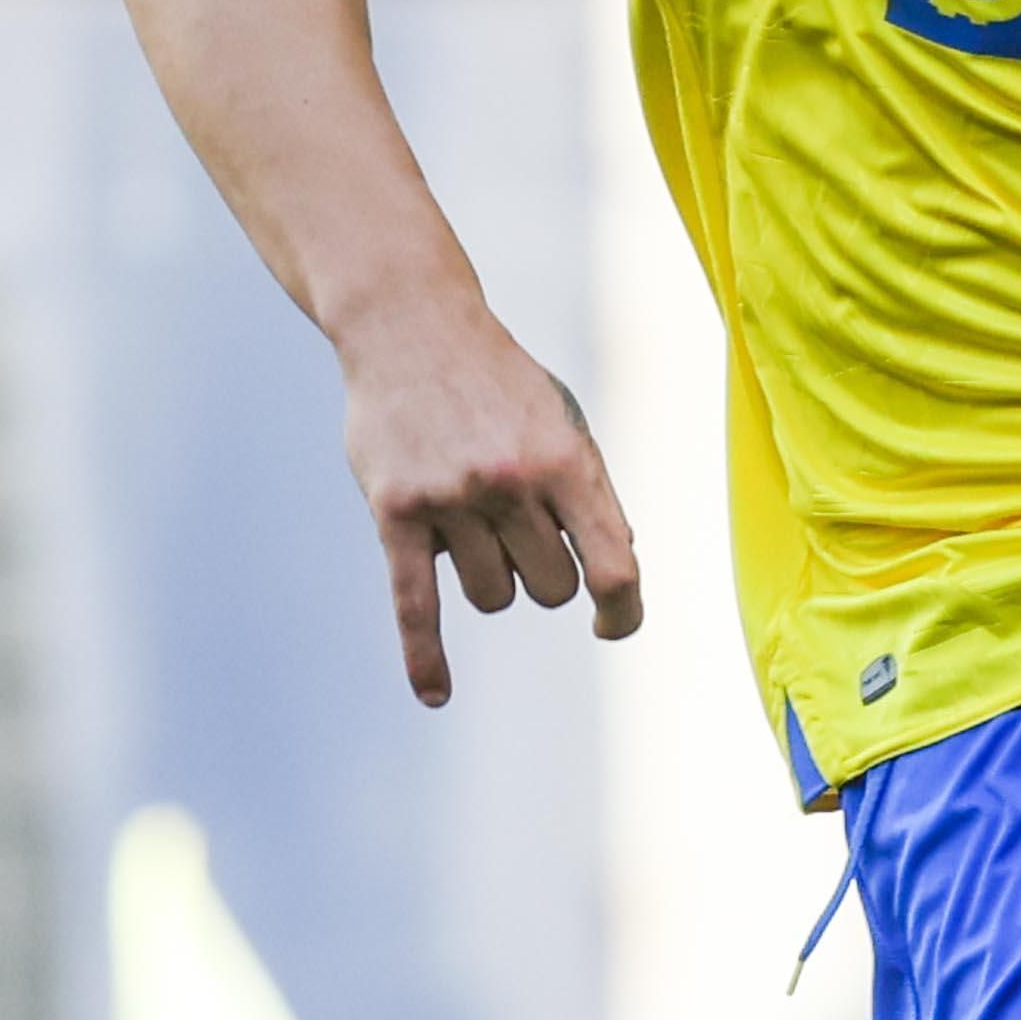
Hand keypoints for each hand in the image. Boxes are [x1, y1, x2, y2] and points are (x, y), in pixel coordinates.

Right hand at [335, 295, 643, 705]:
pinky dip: (425, 656)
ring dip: (493, 578)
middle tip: (522, 529)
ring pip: (493, 596)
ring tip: (476, 521)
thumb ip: (591, 495)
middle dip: (545, 573)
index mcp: (567, 461)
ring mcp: (450, 500)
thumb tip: (617, 568)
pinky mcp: (396, 512)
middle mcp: (511, 484)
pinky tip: (436, 692)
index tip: (615, 624)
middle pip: (551, 588)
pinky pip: (415, 604)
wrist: (413, 327)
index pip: (613, 565)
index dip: (624, 609)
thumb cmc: (501, 384)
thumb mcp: (565, 423)